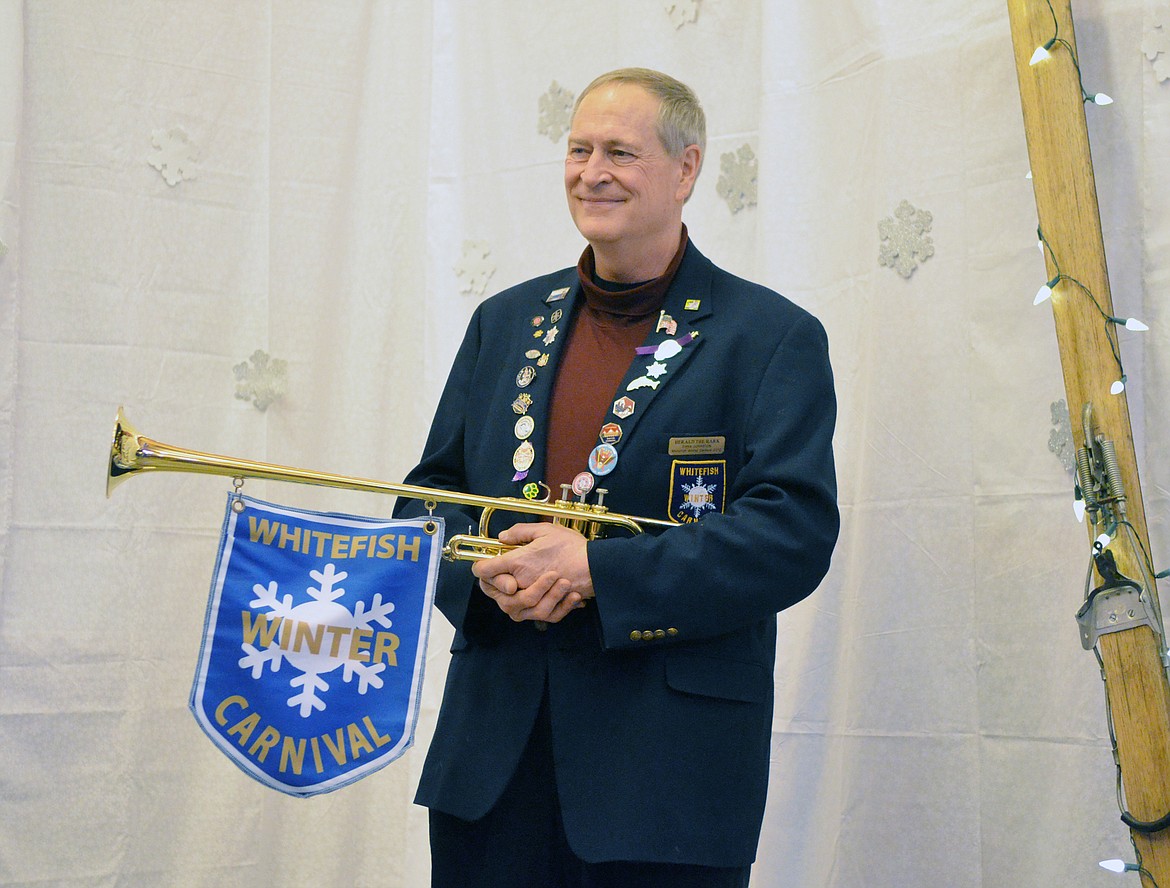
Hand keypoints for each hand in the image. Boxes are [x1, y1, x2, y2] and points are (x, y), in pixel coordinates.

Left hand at [471, 523, 594, 623]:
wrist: (595, 567)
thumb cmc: (572, 548)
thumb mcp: (545, 530)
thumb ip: (520, 532)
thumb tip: (503, 537)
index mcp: (519, 562)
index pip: (485, 570)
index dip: (480, 567)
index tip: (482, 565)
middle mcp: (523, 583)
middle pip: (495, 594)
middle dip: (494, 586)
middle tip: (501, 577)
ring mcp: (535, 598)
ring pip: (512, 609)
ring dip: (513, 599)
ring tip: (521, 588)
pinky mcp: (548, 609)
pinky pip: (532, 616)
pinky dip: (532, 609)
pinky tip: (538, 598)